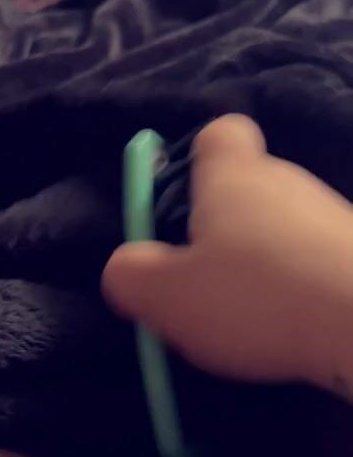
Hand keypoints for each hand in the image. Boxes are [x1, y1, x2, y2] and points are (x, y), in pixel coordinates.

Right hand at [103, 115, 352, 391]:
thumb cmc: (257, 297)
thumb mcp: (167, 297)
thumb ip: (130, 275)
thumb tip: (125, 267)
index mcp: (234, 176)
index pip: (219, 134)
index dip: (197, 159)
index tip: (184, 201)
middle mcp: (286, 179)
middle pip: (249, 185)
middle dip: (225, 224)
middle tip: (207, 279)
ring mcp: (333, 213)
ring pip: (285, 224)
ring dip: (267, 258)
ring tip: (254, 313)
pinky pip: (319, 256)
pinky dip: (303, 282)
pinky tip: (296, 322)